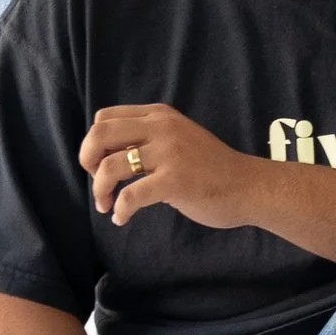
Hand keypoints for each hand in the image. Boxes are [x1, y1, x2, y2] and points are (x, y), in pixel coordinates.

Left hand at [80, 104, 260, 229]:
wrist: (248, 187)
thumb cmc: (211, 169)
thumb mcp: (178, 140)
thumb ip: (149, 141)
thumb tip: (108, 157)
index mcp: (160, 116)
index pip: (105, 117)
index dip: (94, 142)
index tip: (100, 164)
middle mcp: (162, 128)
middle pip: (100, 134)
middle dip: (87, 161)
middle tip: (96, 183)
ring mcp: (169, 153)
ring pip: (110, 166)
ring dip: (100, 190)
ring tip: (106, 206)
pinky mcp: (174, 180)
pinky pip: (130, 195)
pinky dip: (120, 210)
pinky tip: (122, 218)